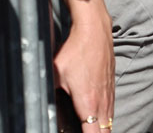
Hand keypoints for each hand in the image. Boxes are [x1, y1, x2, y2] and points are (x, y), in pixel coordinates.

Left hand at [54, 0, 116, 130]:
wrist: (94, 31)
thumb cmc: (75, 50)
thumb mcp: (55, 73)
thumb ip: (49, 91)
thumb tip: (40, 101)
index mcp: (88, 103)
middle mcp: (102, 102)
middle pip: (104, 132)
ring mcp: (109, 94)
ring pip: (109, 121)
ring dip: (102, 129)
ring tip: (92, 130)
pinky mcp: (112, 85)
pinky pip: (111, 109)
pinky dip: (105, 118)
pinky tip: (99, 118)